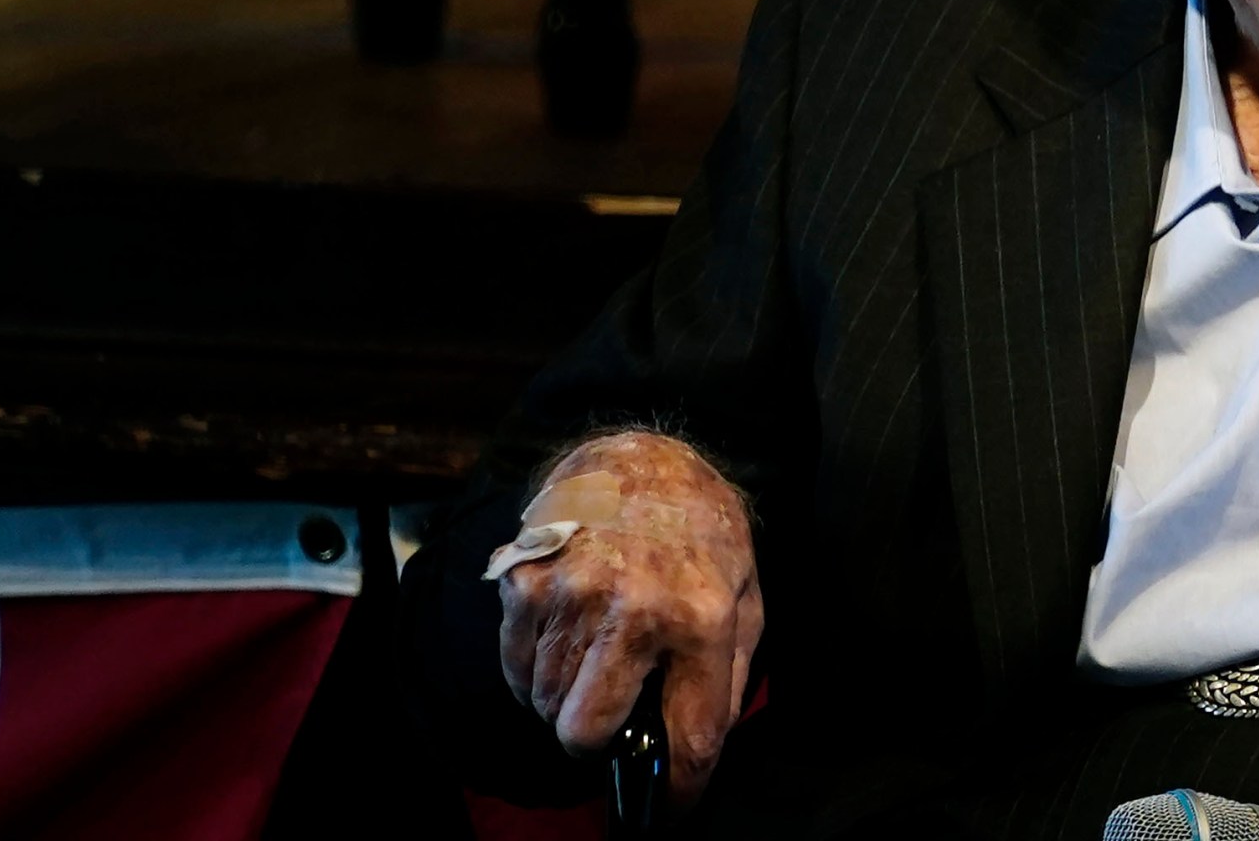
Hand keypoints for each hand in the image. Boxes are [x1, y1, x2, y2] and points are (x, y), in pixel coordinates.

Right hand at [496, 431, 761, 807]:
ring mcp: (570, 595)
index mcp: (701, 618)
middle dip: (598, 740)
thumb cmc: (700, 532)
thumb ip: (724, 678)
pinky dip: (534, 670)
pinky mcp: (523, 581)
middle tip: (615, 714)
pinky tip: (565, 636)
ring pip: (545, 705)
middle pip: (587, 733)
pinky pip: (515, 668)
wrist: (643, 453)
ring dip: (566, 698)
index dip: (674, 791)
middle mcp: (632, 609)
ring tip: (595, 655)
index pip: (686, 738)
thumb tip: (691, 752)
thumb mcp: (743, 597)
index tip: (664, 809)